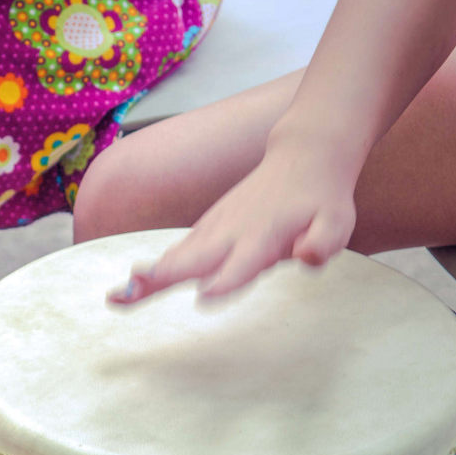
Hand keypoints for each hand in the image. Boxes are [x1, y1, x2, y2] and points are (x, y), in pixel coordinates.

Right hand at [109, 139, 357, 302]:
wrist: (302, 157)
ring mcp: (216, 227)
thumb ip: (323, 242)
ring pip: (178, 255)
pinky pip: (179, 251)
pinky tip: (133, 287)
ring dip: (148, 275)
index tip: (204, 296)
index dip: (227, 279)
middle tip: (130, 292)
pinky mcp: (208, 228)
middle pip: (193, 258)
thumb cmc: (321, 198)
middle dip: (162, 276)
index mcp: (263, 235)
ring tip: (117, 297)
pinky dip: (155, 268)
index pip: (244, 262)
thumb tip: (306, 257)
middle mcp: (232, 231)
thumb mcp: (338, 222)